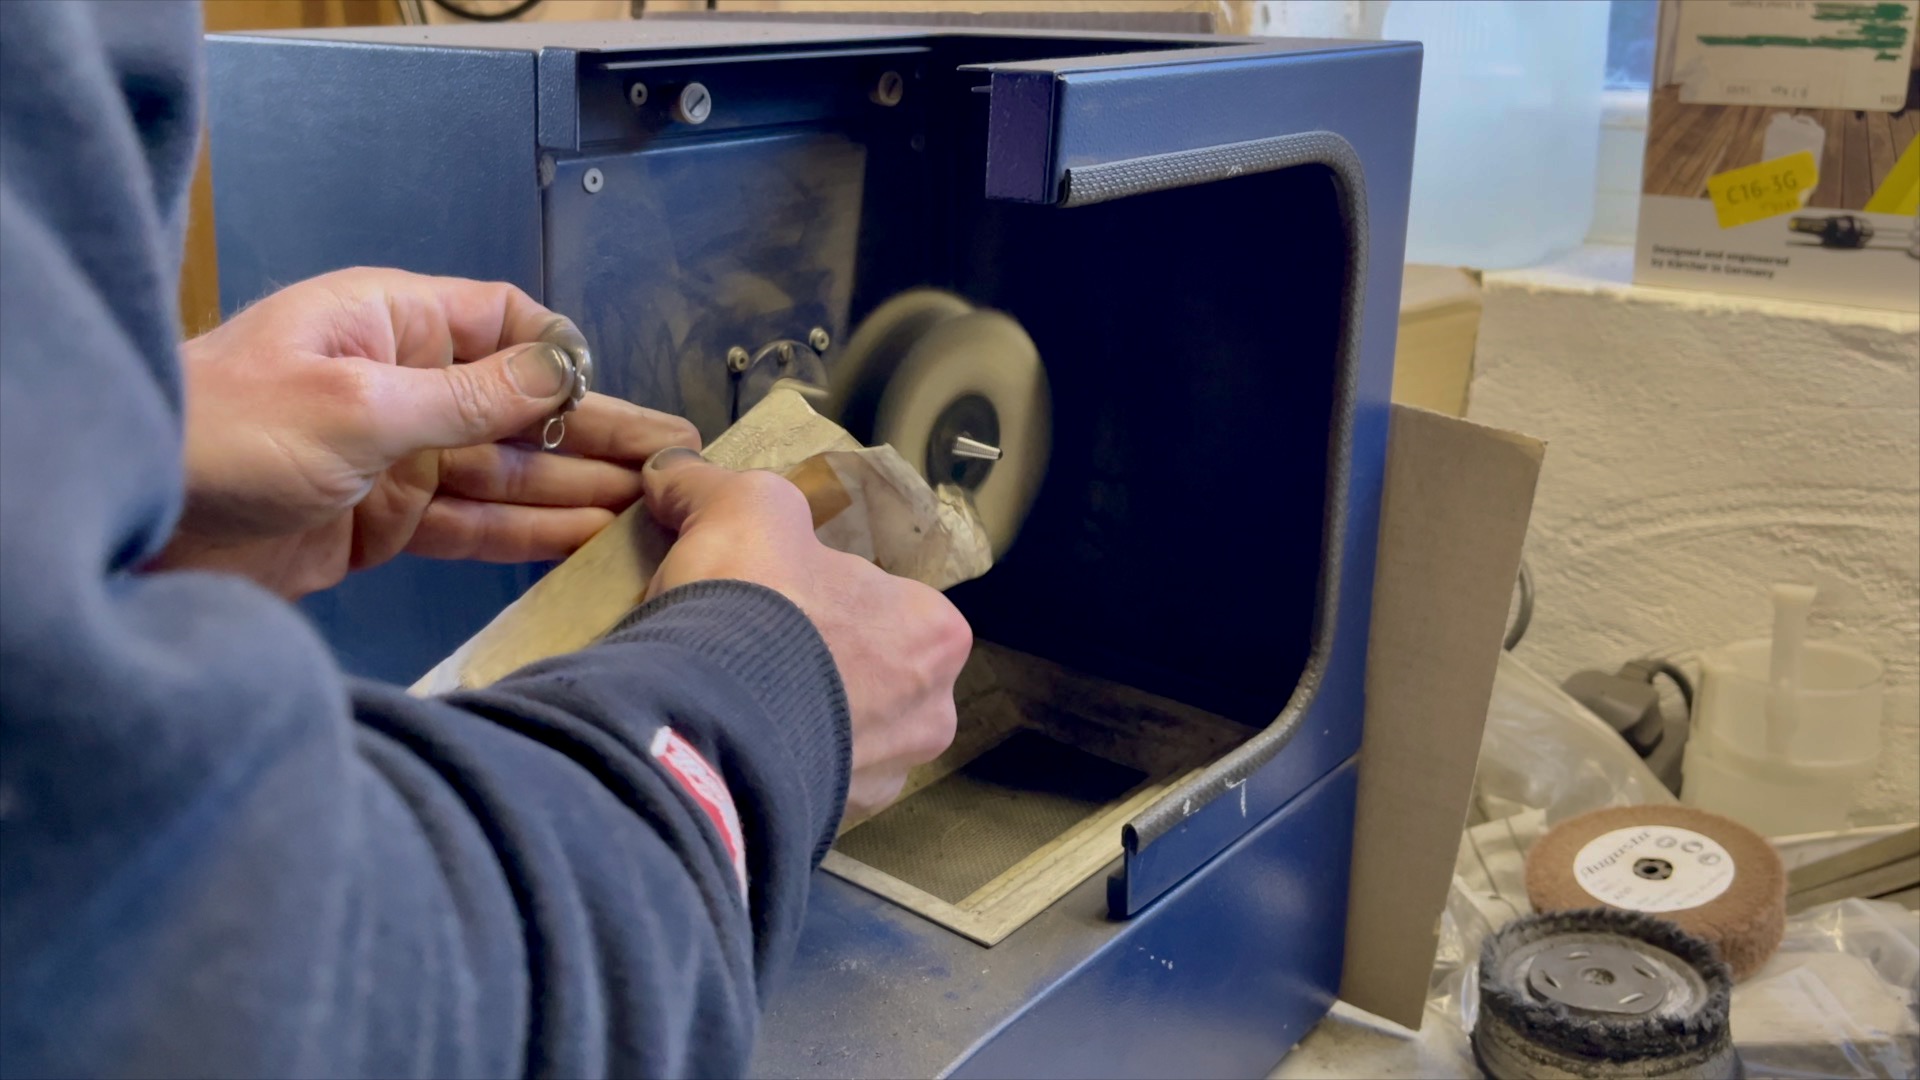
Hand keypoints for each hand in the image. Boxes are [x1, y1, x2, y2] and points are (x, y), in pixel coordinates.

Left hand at [150, 268, 698, 597]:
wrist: (133, 527)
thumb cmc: (222, 434)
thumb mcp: (358, 406)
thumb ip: (470, 398)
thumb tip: (563, 372)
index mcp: (392, 323)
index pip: (504, 322)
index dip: (565, 357)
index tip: (614, 397)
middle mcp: (404, 385)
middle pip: (524, 406)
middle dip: (598, 433)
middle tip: (677, 460)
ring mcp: (398, 457)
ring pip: (510, 472)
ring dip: (578, 491)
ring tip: (654, 510)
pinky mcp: (386, 524)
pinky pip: (477, 525)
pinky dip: (530, 536)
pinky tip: (589, 543)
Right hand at [642, 448, 969, 819]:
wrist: (705, 728)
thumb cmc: (757, 609)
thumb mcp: (740, 507)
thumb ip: (712, 485)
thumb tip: (673, 472)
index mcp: (935, 635)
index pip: (886, 601)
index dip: (824, 589)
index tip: (777, 592)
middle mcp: (928, 715)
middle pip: (865, 672)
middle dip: (812, 660)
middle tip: (747, 644)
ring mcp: (880, 780)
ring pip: (834, 732)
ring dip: (789, 715)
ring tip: (727, 694)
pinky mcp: (825, 823)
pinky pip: (797, 779)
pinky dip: (766, 761)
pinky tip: (722, 740)